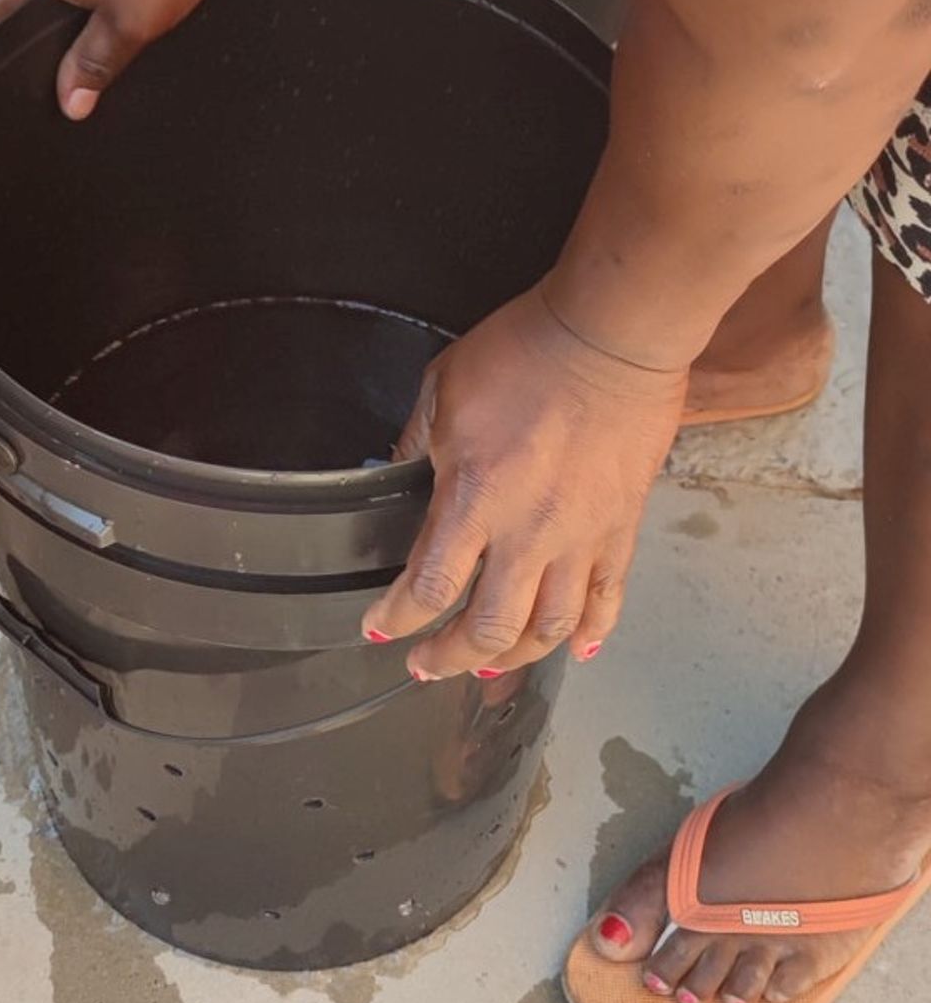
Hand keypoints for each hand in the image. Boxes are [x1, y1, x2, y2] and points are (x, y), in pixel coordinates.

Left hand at [361, 286, 686, 678]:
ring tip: (487, 668)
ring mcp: (581, 536)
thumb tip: (392, 473)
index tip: (380, 630)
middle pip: (488, 627)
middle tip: (428, 665)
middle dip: (450, 657)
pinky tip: (574, 648)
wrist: (611, 334)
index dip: (398, 619)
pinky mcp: (622, 527)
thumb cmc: (525, 352)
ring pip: (548, 627)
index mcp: (475, 497)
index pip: (430, 584)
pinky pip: (608, 597)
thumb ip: (414, 443)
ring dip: (513, 657)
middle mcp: (529, 532)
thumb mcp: (442, 389)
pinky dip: (591, 629)